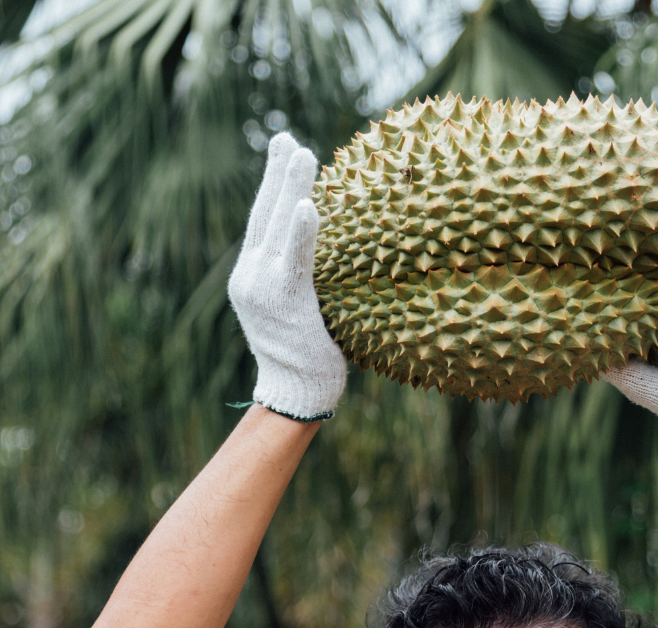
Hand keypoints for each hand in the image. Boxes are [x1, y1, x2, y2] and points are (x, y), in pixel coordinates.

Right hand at [228, 132, 346, 421]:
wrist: (296, 394)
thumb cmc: (312, 359)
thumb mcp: (305, 312)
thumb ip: (308, 281)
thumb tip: (343, 257)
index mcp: (252, 277)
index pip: (262, 222)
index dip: (273, 185)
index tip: (283, 149)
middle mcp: (250, 277)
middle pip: (262, 213)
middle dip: (276, 173)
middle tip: (287, 138)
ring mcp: (262, 288)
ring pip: (275, 227)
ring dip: (289, 188)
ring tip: (303, 154)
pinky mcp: (283, 302)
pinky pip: (294, 260)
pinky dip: (299, 231)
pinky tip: (307, 205)